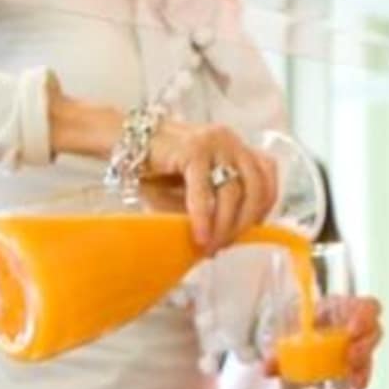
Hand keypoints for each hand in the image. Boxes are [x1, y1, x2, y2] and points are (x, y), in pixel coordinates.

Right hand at [145, 118, 277, 251]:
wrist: (121, 141)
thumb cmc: (156, 169)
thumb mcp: (191, 192)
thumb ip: (212, 209)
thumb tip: (225, 243)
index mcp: (235, 147)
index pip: (267, 176)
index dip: (264, 207)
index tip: (250, 231)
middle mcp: (230, 141)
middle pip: (256, 188)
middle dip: (242, 223)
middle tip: (225, 246)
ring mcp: (215, 142)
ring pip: (233, 192)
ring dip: (224, 226)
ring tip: (210, 247)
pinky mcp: (194, 148)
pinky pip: (205, 191)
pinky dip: (204, 218)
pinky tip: (199, 236)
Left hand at [264, 292, 384, 388]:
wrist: (304, 329)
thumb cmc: (305, 320)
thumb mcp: (294, 326)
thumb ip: (282, 347)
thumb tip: (268, 368)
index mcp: (346, 308)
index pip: (368, 307)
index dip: (365, 317)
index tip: (351, 331)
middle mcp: (358, 327)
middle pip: (374, 333)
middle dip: (364, 348)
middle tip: (350, 358)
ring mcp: (359, 347)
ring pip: (370, 357)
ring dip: (363, 371)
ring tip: (353, 385)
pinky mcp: (356, 366)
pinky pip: (362, 376)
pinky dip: (357, 387)